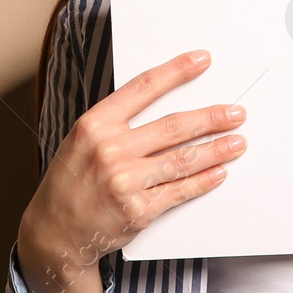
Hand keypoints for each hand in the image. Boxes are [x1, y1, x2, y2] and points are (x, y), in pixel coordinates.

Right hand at [16, 49, 248, 292]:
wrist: (55, 232)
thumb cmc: (70, 181)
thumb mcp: (82, 139)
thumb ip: (117, 122)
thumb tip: (163, 105)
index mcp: (95, 124)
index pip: (144, 87)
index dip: (176, 71)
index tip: (201, 60)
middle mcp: (110, 150)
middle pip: (173, 126)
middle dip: (211, 118)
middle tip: (235, 112)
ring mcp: (125, 182)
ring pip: (182, 159)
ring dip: (216, 150)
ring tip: (237, 142)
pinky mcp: (138, 211)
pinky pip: (179, 191)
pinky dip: (203, 181)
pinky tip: (219, 172)